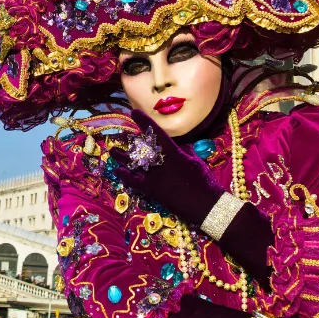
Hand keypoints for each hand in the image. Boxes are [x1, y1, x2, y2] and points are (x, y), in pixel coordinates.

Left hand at [110, 111, 274, 282]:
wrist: (206, 205)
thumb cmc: (205, 181)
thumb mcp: (196, 161)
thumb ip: (186, 152)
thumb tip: (181, 145)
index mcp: (174, 153)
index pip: (156, 133)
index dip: (144, 122)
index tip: (134, 113)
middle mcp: (161, 163)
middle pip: (141, 148)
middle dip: (130, 141)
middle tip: (120, 135)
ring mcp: (155, 177)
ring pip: (134, 163)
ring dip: (122, 157)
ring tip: (112, 151)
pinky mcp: (152, 190)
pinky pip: (134, 182)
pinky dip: (124, 176)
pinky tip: (117, 171)